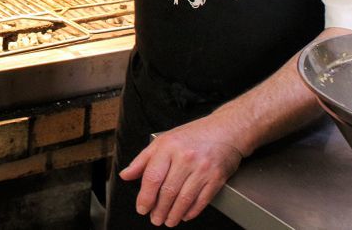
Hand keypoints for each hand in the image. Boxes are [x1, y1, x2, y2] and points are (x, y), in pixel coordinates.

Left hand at [119, 117, 243, 225]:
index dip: (146, 197)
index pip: (152, 177)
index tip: (142, 208)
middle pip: (168, 191)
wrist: (225, 130)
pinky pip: (201, 200)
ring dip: (174, 214)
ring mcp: (202, 168)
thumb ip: (143, 159)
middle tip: (155, 219)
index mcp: (168, 147)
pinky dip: (191, 211)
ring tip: (168, 221)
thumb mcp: (163, 140)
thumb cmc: (193, 135)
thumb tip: (126, 175)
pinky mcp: (217, 178)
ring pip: (184, 199)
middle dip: (159, 210)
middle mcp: (185, 157)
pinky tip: (185, 215)